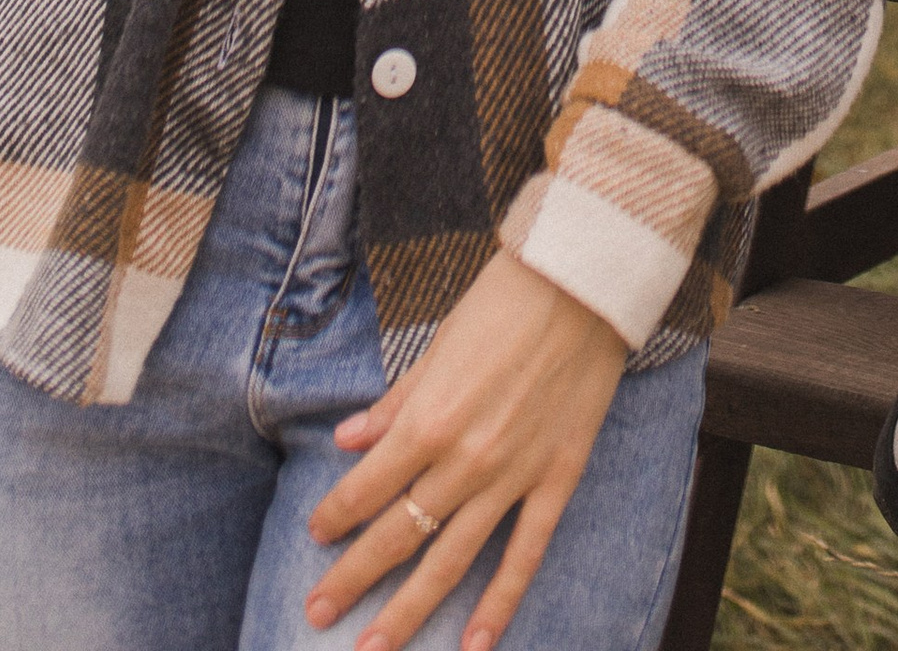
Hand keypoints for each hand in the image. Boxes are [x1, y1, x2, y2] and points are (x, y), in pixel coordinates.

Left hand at [305, 250, 629, 648]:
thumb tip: (348, 439)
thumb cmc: (504, 302)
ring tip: (371, 648)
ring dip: (407, 610)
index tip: (315, 534)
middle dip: (352, 578)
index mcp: (429, 420)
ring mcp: (513, 476)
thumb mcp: (437, 346)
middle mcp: (465, 459)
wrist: (583, 283)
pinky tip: (474, 642)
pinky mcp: (555, 479)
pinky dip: (499, 603)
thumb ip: (395, 402)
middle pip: (398, 535)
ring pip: (451, 561)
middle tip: (315, 613)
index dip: (336, 515)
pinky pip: (524, 554)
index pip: (367, 487)